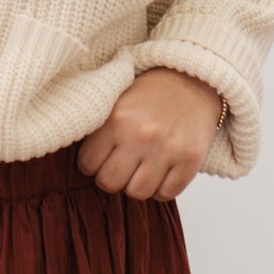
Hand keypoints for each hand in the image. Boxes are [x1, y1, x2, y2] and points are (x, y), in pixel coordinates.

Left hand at [76, 66, 222, 200]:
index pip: (88, 163)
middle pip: (110, 182)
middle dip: (110, 178)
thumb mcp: (118, 99)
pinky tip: (159, 173)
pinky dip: (160, 189)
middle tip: (117, 167)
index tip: (98, 158)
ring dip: (135, 185)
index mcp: (118, 119)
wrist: (194, 79)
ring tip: (138, 171)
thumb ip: (99, 126)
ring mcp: (168, 150)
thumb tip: (79, 157)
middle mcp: (142, 136)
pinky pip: (167, 194)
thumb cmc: (152, 91)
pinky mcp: (191, 161)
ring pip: (138, 193)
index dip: (91, 163)